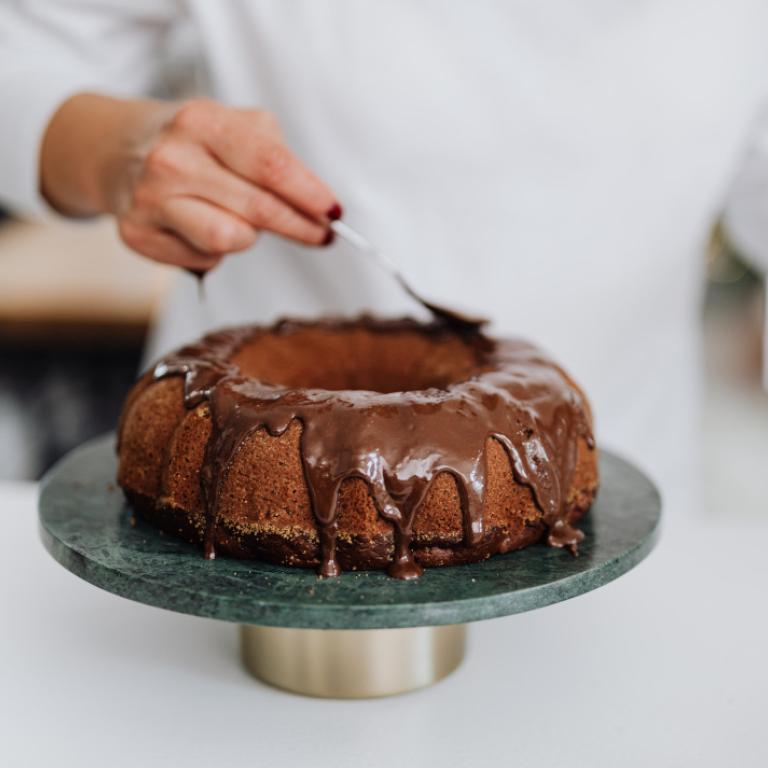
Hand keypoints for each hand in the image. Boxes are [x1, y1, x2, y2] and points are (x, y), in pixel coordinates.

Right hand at [41, 95, 341, 270]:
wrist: (117, 149)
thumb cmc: (194, 142)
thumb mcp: (235, 125)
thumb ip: (277, 157)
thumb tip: (319, 205)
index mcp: (201, 122)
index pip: (270, 165)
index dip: (309, 194)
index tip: (334, 212)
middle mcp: (171, 160)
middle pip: (257, 209)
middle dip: (300, 226)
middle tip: (322, 234)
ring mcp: (150, 200)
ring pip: (230, 240)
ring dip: (251, 237)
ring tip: (246, 221)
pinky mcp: (138, 235)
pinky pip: (205, 258)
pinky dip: (218, 250)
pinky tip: (205, 226)